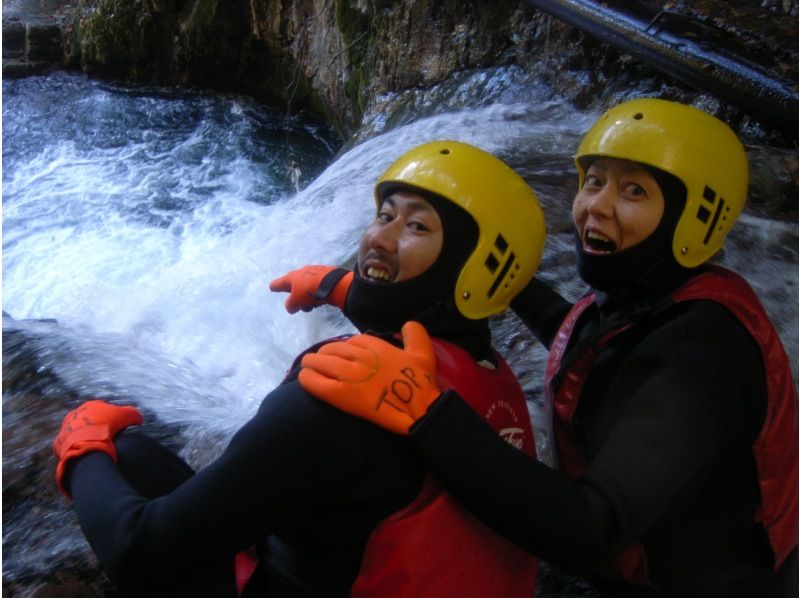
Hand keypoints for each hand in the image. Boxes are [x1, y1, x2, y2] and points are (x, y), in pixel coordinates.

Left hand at [52, 400, 142, 496]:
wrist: (86, 443)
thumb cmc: (107, 427)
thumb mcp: (128, 416)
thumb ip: (134, 414)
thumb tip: (139, 419)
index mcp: (90, 406)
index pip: (103, 408)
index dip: (113, 417)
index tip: (118, 426)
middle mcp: (75, 414)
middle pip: (89, 420)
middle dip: (97, 427)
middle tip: (108, 437)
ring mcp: (65, 429)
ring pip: (78, 432)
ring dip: (86, 437)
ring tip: (97, 447)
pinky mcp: (59, 444)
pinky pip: (69, 446)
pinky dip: (77, 449)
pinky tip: (85, 453)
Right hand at [269, 265, 352, 313]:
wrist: (334, 283)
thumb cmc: (310, 291)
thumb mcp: (296, 302)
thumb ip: (290, 305)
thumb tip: (291, 307)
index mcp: (292, 277)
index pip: (280, 283)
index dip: (276, 286)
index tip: (271, 287)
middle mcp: (302, 273)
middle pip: (295, 284)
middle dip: (295, 295)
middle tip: (297, 304)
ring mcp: (315, 273)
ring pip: (307, 287)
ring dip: (307, 298)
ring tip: (311, 306)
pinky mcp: (327, 276)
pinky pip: (317, 288)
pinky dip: (316, 295)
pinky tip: (320, 302)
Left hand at [299, 321, 441, 433]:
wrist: (418, 408)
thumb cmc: (421, 383)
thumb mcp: (423, 352)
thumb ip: (415, 334)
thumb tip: (408, 324)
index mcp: (375, 345)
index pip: (351, 341)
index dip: (344, 348)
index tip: (343, 355)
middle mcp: (359, 356)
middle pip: (332, 349)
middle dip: (324, 354)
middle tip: (320, 361)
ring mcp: (347, 374)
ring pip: (320, 361)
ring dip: (311, 363)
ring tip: (308, 367)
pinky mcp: (339, 394)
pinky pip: (315, 382)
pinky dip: (307, 378)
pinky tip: (304, 377)